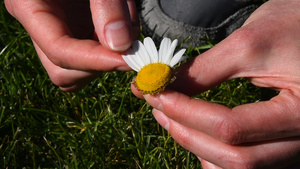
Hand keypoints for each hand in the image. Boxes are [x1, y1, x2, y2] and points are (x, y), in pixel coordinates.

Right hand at [5, 0, 138, 90]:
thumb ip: (106, 4)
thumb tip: (120, 45)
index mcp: (29, 5)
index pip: (58, 50)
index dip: (94, 61)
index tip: (128, 60)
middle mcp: (39, 25)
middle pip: (62, 70)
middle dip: (98, 65)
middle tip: (129, 49)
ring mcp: (56, 31)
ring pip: (75, 71)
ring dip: (105, 61)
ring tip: (125, 31)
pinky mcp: (73, 32)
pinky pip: (88, 59)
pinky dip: (109, 53)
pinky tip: (121, 30)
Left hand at [134, 0, 299, 167]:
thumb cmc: (296, 25)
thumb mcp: (250, 43)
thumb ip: (206, 70)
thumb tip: (165, 86)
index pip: (231, 128)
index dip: (187, 112)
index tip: (158, 95)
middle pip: (236, 157)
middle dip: (188, 134)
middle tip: (159, 109)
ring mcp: (296, 144)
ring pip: (241, 166)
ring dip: (200, 147)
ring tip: (173, 121)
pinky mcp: (286, 141)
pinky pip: (250, 162)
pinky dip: (218, 154)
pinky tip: (199, 136)